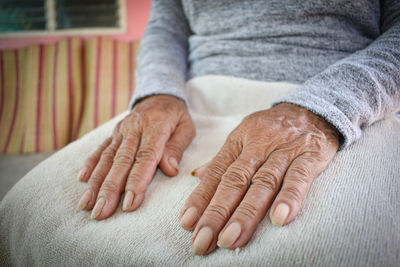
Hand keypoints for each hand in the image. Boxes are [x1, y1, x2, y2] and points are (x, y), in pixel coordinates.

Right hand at [77, 95, 195, 219]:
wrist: (159, 95)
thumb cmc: (176, 116)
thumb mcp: (186, 127)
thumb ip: (177, 147)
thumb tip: (170, 170)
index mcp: (155, 127)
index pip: (145, 157)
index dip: (136, 181)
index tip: (130, 203)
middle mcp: (134, 129)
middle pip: (121, 161)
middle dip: (110, 189)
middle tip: (101, 211)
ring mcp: (121, 131)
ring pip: (106, 158)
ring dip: (96, 182)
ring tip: (87, 204)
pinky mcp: (113, 133)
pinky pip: (100, 148)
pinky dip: (90, 164)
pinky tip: (82, 180)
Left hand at [180, 103, 338, 254]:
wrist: (311, 110)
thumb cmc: (272, 129)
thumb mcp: (243, 137)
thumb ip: (223, 159)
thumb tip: (197, 176)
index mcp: (238, 143)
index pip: (216, 174)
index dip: (200, 198)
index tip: (186, 223)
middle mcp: (257, 147)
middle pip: (234, 182)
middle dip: (216, 213)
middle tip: (203, 240)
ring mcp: (283, 152)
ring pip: (262, 184)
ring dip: (245, 213)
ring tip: (230, 239)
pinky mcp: (309, 156)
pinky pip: (298, 177)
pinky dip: (289, 198)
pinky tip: (278, 220)